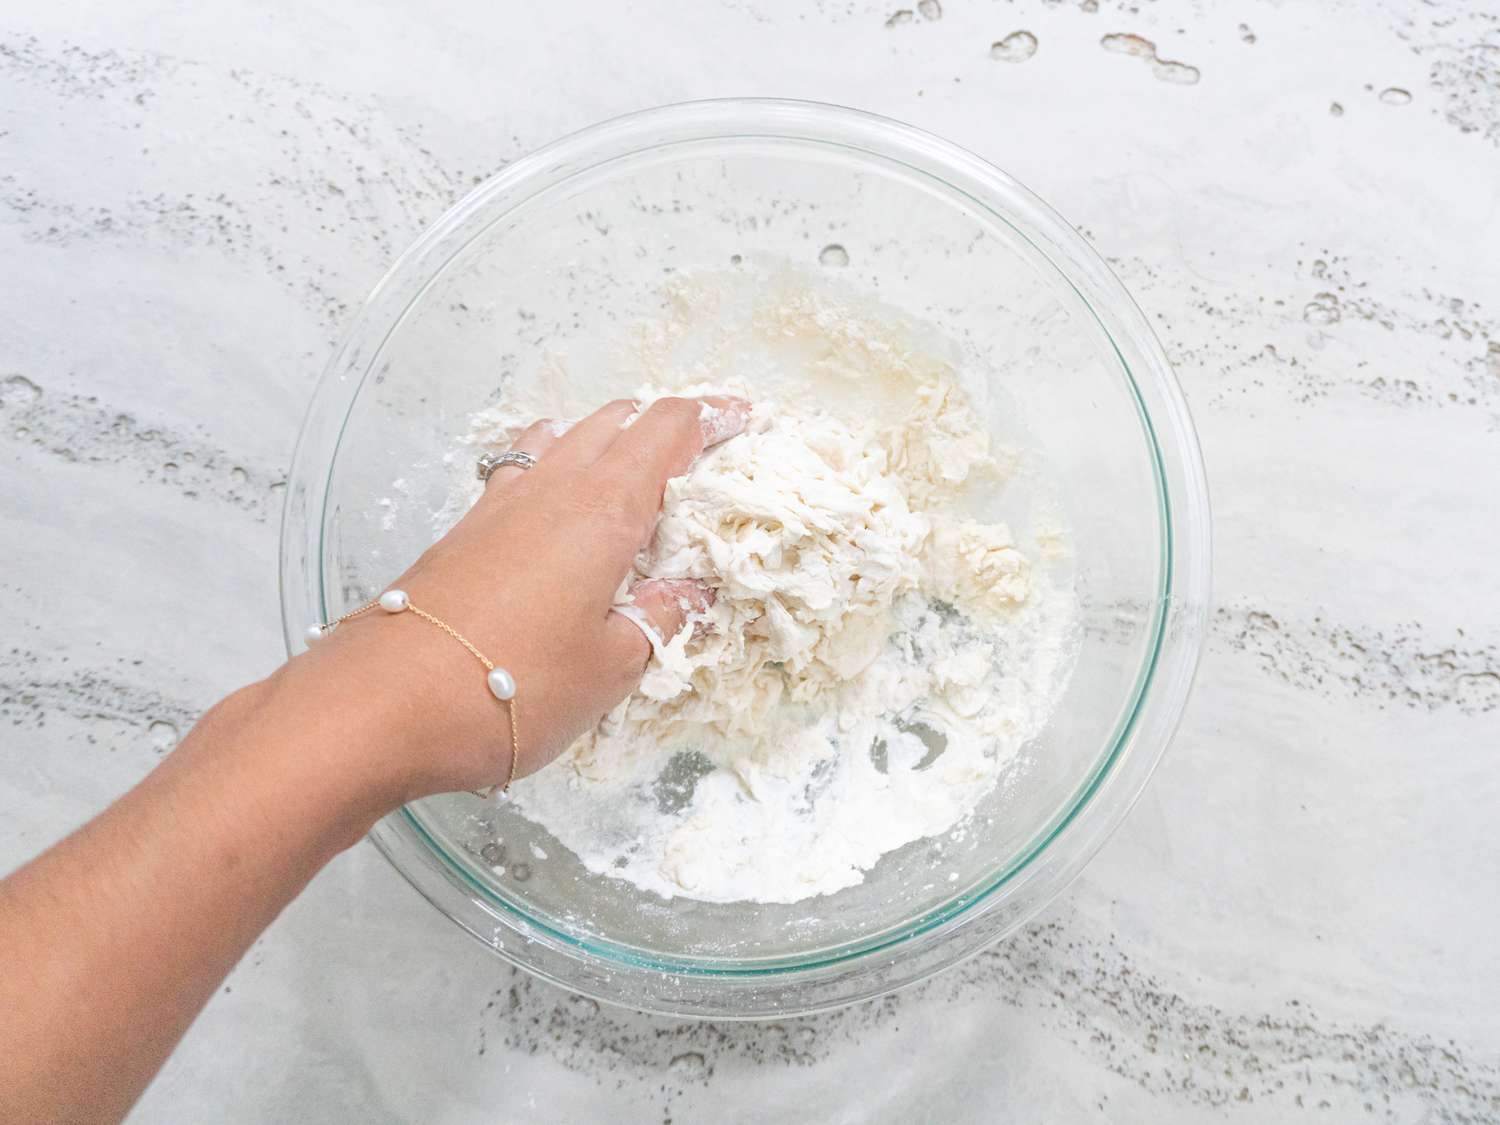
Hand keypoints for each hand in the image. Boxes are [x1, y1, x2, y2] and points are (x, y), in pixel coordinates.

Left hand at [292, 394, 748, 802]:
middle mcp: (553, 489)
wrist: (380, 705)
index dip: (710, 417)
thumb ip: (657, 622)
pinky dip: (553, 468)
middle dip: (661, 424)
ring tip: (629, 467)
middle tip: (697, 449)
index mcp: (606, 509)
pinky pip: (521, 473)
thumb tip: (688, 595)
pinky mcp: (462, 533)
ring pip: (564, 440)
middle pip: (615, 422)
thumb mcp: (610, 669)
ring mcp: (500, 505)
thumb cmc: (512, 687)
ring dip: (603, 439)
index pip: (667, 431)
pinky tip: (552, 501)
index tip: (742, 417)